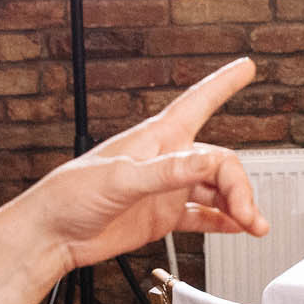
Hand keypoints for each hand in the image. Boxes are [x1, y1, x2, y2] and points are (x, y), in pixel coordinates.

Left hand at [32, 58, 269, 270]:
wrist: (51, 235)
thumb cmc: (70, 195)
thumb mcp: (119, 178)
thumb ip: (166, 171)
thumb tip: (205, 162)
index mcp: (155, 138)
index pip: (198, 102)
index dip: (223, 83)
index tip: (247, 67)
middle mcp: (165, 160)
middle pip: (219, 163)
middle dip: (239, 186)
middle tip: (248, 212)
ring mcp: (166, 190)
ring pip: (215, 191)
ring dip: (237, 207)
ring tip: (252, 226)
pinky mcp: (162, 216)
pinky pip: (203, 216)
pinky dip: (223, 222)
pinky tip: (236, 228)